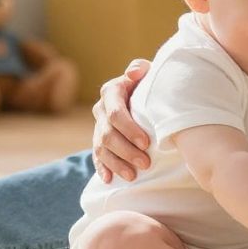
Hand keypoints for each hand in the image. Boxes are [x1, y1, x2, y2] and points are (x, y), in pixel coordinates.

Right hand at [91, 59, 152, 182]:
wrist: (145, 93)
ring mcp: (98, 127)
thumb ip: (140, 69)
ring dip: (117, 164)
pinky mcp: (100, 141)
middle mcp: (101, 109)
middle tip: (145, 164)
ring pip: (102, 149)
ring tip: (133, 176)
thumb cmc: (150, 82)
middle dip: (126, 151)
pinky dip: (103, 169)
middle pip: (108, 135)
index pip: (116, 114)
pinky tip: (110, 179)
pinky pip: (97, 157)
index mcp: (111, 91)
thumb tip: (134, 73)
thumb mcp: (148, 72)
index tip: (147, 143)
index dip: (129, 130)